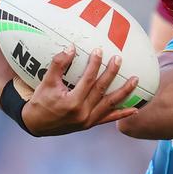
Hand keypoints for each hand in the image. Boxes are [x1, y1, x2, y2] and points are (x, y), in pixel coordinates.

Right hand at [21, 46, 138, 135]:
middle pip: (101, 89)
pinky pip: (108, 119)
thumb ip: (58, 65)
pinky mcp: (90, 124)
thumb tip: (71, 48)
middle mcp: (82, 113)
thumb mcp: (45, 82)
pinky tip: (135, 109)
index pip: (88, 80)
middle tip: (119, 59)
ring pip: (109, 104)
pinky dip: (122, 114)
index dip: (94, 64)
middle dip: (111, 73)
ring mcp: (88, 120)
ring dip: (124, 92)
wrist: (36, 125)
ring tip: (135, 80)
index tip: (99, 50)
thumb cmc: (40, 102)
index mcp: (72, 102)